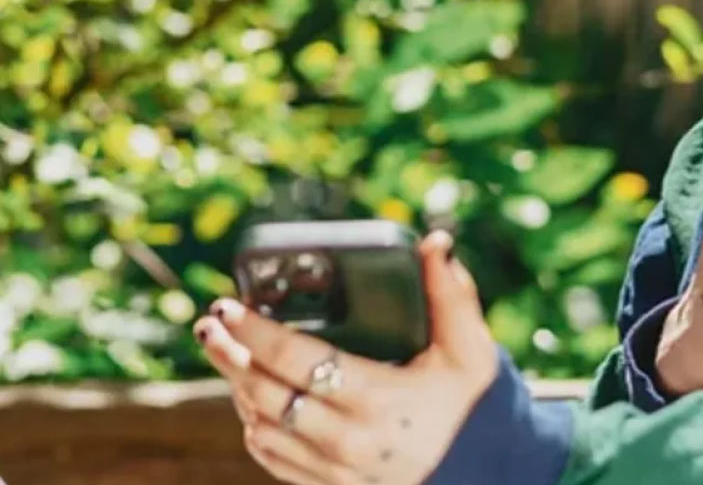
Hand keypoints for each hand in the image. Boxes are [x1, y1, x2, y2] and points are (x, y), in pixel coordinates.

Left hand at [194, 232, 496, 484]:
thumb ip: (451, 294)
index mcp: (378, 400)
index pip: (297, 361)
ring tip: (225, 352)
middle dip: (229, 356)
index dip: (254, 331)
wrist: (493, 476)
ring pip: (263, 428)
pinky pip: (274, 460)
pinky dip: (255, 426)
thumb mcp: (472, 351)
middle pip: (266, 395)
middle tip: (209, 325)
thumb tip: (435, 240)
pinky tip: (249, 397)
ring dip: (237, 388)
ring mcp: (338, 472)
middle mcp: (351, 442)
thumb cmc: (475, 406)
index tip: (227, 305)